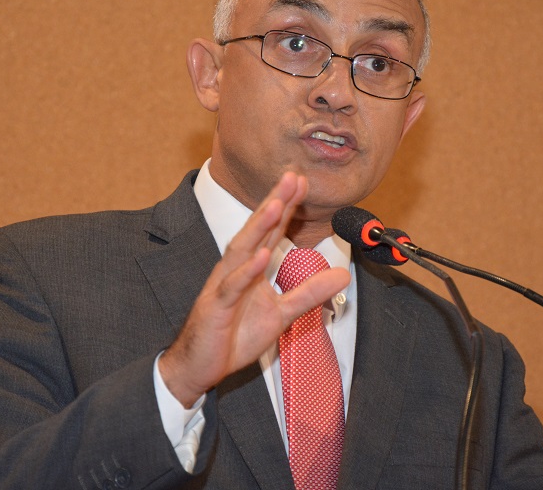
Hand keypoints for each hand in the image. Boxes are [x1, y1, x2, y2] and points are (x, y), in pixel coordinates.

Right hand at [158, 171, 350, 406]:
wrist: (199, 366)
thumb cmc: (233, 336)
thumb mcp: (281, 314)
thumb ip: (309, 293)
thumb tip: (342, 276)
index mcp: (251, 268)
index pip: (271, 231)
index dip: (287, 207)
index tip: (303, 181)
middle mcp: (236, 269)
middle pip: (257, 230)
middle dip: (275, 202)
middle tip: (293, 176)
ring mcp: (224, 286)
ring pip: (242, 250)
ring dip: (259, 226)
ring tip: (277, 203)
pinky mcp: (215, 307)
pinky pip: (232, 286)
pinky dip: (246, 271)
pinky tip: (260, 255)